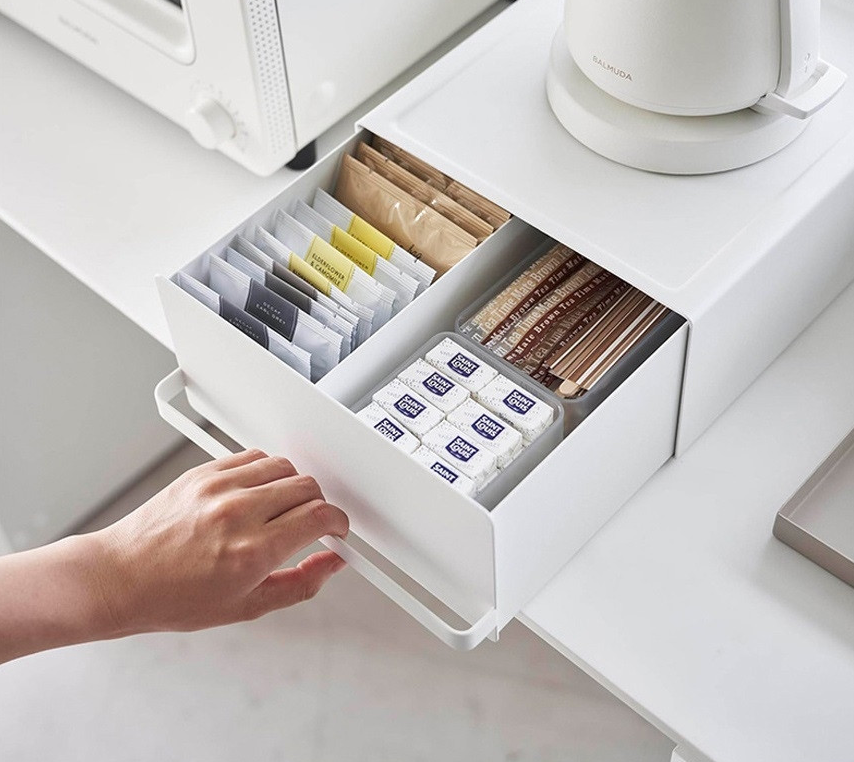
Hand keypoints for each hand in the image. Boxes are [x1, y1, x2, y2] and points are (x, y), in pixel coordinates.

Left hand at [94, 448, 348, 634]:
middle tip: (309, 522)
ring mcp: (219, 488)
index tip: (336, 529)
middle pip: (308, 487)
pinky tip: (257, 492)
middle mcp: (238, 514)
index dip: (338, 523)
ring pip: (285, 466)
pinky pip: (254, 456)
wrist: (121, 578)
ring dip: (294, 485)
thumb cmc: (174, 598)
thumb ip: (300, 584)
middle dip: (319, 505)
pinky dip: (265, 472)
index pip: (320, 517)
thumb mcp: (247, 607)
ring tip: (281, 507)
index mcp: (253, 552)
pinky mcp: (204, 472)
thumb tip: (331, 565)